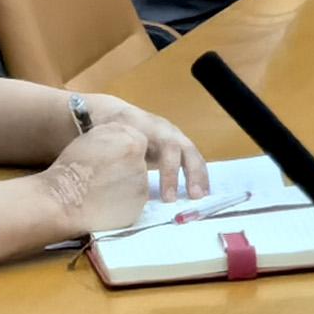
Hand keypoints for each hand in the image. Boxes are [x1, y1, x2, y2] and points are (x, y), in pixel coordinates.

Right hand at [34, 114, 176, 240]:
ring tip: (100, 191)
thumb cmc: (71, 170)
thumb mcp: (92, 139)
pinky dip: (123, 203)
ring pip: (136, 182)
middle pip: (137, 163)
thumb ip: (113, 137)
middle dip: (123, 170)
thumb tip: (123, 142)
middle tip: (101, 178)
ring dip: (124, 186)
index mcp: (130, 140)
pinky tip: (105, 204)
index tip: (105, 162)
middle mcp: (140, 160)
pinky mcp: (139, 204)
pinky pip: (134, 200)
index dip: (119, 153)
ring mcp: (141, 183)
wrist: (64, 200)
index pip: (136, 143)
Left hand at [79, 96, 206, 198]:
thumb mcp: (111, 141)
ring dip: (198, 175)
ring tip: (200, 196)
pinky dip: (199, 174)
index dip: (169, 174)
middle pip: (183, 150)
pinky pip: (192, 158)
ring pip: (192, 153)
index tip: (168, 198)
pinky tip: (202, 191)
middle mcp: (166, 130)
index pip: (165, 149)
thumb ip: (115, 156)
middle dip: (190, 174)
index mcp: (149, 128)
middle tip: (193, 197)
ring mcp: (174, 136)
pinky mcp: (177, 145)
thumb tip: (114, 184)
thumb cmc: (112, 133)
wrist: (114, 115)